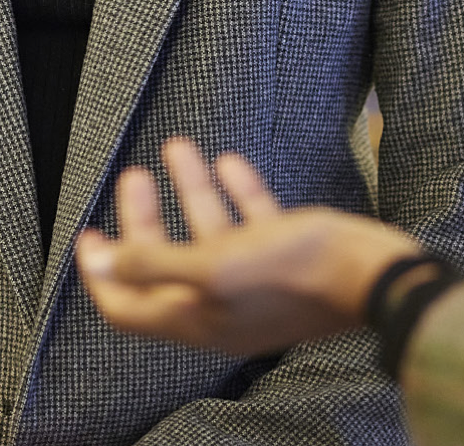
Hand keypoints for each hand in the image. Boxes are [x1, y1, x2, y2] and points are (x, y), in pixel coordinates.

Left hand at [75, 136, 422, 358]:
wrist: (375, 275)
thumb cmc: (296, 271)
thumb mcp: (215, 266)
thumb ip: (156, 264)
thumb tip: (104, 265)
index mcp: (197, 317)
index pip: (129, 308)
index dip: (102, 275)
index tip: (89, 235)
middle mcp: (221, 305)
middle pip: (163, 264)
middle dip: (143, 219)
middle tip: (132, 176)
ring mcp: (255, 283)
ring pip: (210, 235)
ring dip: (190, 191)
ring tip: (176, 147)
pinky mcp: (287, 259)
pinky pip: (252, 224)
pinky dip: (236, 193)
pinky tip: (229, 161)